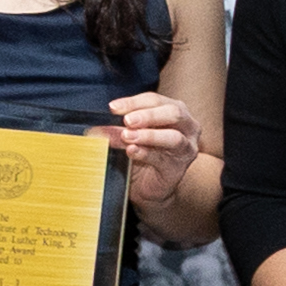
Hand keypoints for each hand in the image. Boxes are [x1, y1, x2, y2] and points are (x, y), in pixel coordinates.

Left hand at [105, 89, 205, 205]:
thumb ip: (120, 129)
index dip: (133, 102)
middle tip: (127, 120)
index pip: (155, 101)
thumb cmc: (144, 153)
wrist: (149, 184)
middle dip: (148, 115)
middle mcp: (187, 127)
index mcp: (175, 111)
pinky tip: (132, 151)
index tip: (113, 107)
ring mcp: (186, 148)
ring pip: (173, 137)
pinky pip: (163, 159)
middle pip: (173, 113)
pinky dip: (145, 154)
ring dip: (148, 135)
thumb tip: (98, 127)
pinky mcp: (178, 168)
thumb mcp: (131, 135)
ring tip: (127, 136)